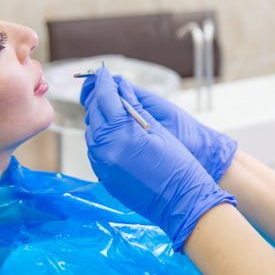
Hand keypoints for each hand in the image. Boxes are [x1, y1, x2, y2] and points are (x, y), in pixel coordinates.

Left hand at [81, 75, 237, 182]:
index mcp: (122, 135)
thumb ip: (135, 109)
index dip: (105, 83)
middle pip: (94, 115)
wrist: (183, 203)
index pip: (106, 100)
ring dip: (99, 118)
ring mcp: (103, 166)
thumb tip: (122, 89)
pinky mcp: (105, 178)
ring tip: (111, 108)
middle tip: (106, 86)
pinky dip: (101, 137)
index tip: (103, 72)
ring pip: (92, 133)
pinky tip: (113, 132)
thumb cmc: (178, 164)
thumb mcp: (158, 130)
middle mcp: (106, 150)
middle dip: (99, 98)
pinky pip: (95, 150)